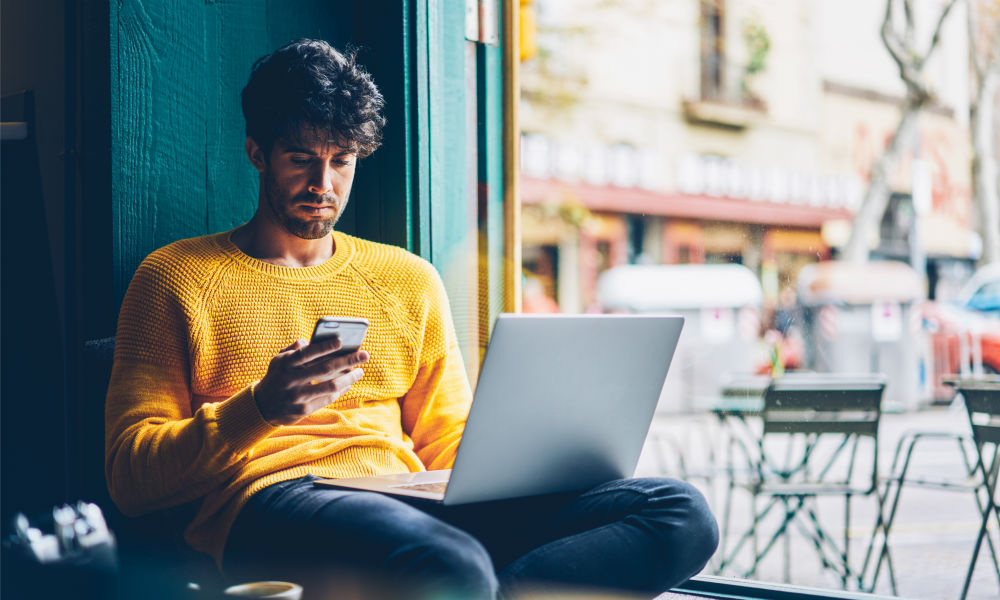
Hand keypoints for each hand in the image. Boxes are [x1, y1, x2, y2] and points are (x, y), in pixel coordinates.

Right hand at [253, 337, 369, 425]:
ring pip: (331, 386)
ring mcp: (298, 396)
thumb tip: (309, 340)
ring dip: (349, 378)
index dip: (324, 346)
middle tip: (364, 355)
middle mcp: (291, 380)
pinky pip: (327, 399)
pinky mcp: (303, 410)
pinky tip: (348, 384)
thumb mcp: (279, 360)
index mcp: (286, 364)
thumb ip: (294, 349)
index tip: (341, 341)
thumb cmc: (277, 377)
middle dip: (348, 361)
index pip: (307, 352)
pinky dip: (341, 391)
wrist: (262, 406)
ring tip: (360, 372)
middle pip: (325, 369)